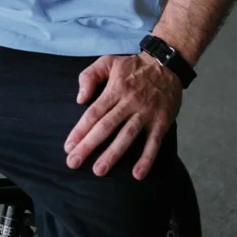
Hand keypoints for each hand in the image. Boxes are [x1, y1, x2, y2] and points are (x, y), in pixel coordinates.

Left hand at [63, 53, 181, 179]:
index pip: (93, 113)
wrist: (167, 64)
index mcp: (114, 89)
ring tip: (98, 171)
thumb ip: (89, 76)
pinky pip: (154, 142)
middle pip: (106, 127)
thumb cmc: (133, 66)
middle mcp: (129, 102)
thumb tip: (80, 99)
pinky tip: (137, 174)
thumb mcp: (108, 61)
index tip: (68, 146)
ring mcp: (146, 113)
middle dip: (88, 146)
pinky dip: (147, 158)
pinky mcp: (162, 121)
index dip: (80, 130)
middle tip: (73, 162)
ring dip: (113, 154)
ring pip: (127, 136)